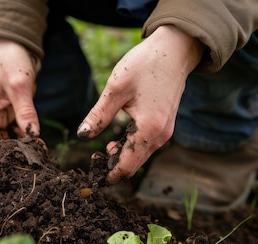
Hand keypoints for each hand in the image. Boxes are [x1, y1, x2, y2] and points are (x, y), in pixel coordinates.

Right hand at [0, 38, 39, 150]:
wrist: (14, 42)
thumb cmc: (9, 60)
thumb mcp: (19, 86)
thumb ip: (25, 112)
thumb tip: (34, 135)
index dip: (3, 153)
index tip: (21, 158)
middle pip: (1, 144)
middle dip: (15, 152)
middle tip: (35, 158)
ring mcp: (5, 114)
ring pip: (12, 138)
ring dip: (24, 145)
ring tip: (39, 153)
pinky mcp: (16, 110)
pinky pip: (20, 129)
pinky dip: (28, 135)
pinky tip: (39, 142)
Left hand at [77, 25, 203, 183]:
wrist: (174, 50)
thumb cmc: (145, 65)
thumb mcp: (115, 89)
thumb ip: (99, 116)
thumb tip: (82, 135)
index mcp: (148, 129)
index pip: (126, 166)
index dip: (107, 175)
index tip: (91, 179)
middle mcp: (160, 136)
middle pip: (133, 165)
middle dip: (112, 167)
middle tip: (91, 161)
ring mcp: (165, 131)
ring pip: (139, 157)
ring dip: (120, 157)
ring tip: (100, 151)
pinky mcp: (164, 125)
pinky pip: (145, 146)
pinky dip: (130, 148)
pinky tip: (115, 141)